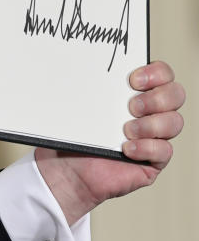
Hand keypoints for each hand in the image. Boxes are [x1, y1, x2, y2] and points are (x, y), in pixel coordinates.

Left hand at [35, 60, 184, 224]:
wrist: (65, 170)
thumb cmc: (73, 135)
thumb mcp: (77, 106)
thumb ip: (88, 87)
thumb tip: (82, 70)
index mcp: (134, 92)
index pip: (162, 74)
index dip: (156, 72)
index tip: (133, 79)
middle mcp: (149, 112)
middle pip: (175, 95)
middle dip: (157, 98)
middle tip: (132, 106)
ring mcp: (153, 136)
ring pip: (174, 122)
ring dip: (151, 124)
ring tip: (126, 130)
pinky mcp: (153, 160)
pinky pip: (164, 151)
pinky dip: (147, 147)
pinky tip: (127, 149)